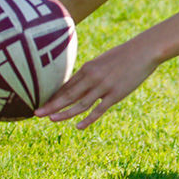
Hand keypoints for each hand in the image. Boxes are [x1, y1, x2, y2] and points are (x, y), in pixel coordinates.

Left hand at [34, 37, 158, 128]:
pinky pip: (99, 110)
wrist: (143, 51)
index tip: (40, 103)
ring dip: (65, 112)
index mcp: (88, 68)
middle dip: (51, 104)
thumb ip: (91, 72)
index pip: (66, 85)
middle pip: (68, 95)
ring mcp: (104, 87)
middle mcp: (92, 77)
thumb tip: (80, 82)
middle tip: (35, 113)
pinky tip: (78, 126)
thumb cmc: (123, 55)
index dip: (53, 96)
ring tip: (51, 119)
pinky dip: (88, 119)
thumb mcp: (103, 61)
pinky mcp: (115, 95)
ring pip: (80, 103)